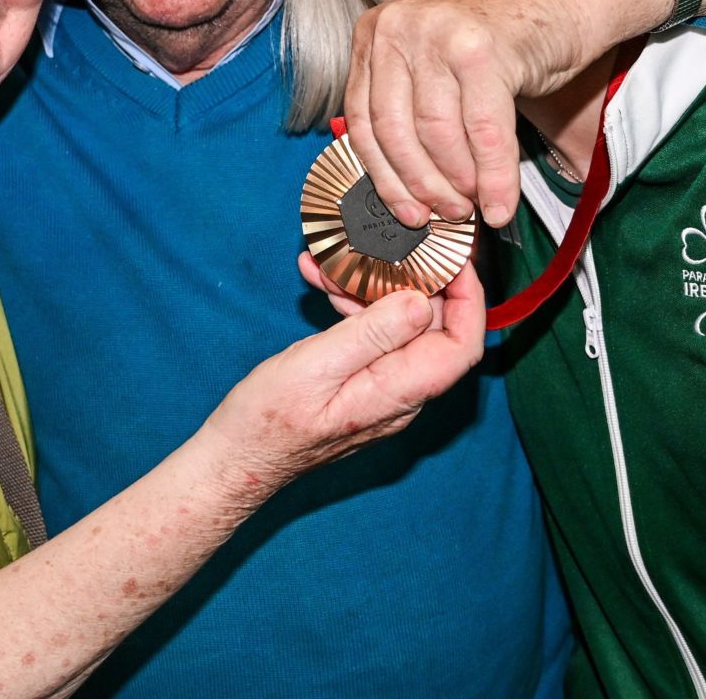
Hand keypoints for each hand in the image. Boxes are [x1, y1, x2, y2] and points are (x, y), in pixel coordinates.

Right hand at [207, 265, 484, 494]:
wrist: (237, 459)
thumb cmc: (268, 422)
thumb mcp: (315, 367)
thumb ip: (371, 335)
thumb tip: (422, 302)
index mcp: (398, 392)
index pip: (462, 345)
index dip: (468, 297)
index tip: (451, 257)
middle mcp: (401, 394)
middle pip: (434, 328)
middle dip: (410, 280)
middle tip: (378, 245)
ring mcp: (382, 389)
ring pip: (398, 327)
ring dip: (371, 289)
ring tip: (330, 264)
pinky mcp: (361, 383)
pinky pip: (372, 336)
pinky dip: (353, 307)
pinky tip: (322, 283)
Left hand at [342, 0, 592, 230]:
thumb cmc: (504, 36)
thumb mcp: (439, 64)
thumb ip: (412, 109)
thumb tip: (405, 192)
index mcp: (375, 32)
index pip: (364, 120)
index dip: (384, 178)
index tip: (406, 213)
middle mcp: (397, 27)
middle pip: (393, 132)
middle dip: (420, 186)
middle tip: (447, 215)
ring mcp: (437, 34)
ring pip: (436, 136)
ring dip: (457, 184)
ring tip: (475, 206)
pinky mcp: (480, 49)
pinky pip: (483, 133)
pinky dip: (494, 179)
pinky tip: (501, 205)